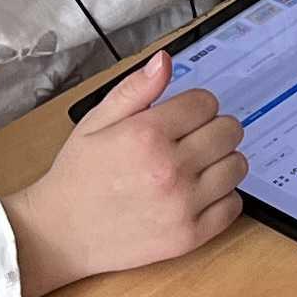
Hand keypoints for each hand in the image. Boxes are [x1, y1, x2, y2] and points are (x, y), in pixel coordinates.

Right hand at [4, 54, 243, 296]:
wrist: (59, 234)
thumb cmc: (78, 176)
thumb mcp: (95, 122)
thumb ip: (135, 89)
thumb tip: (165, 60)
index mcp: (147, 135)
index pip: (207, 102)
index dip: (195, 106)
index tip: (182, 118)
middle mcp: (170, 168)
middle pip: (229, 130)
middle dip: (212, 129)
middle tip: (191, 141)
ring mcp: (183, 205)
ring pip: (237, 165)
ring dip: (221, 162)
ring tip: (195, 167)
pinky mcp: (189, 236)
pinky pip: (234, 206)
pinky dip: (222, 197)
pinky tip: (198, 194)